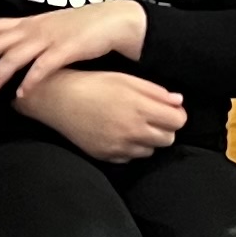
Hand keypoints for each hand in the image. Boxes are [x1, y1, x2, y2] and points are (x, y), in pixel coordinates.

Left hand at [0, 1, 146, 96]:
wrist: (113, 20)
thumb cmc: (80, 27)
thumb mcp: (49, 27)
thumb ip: (29, 37)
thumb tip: (10, 52)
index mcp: (29, 23)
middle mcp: (34, 29)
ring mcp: (49, 39)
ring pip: (14, 58)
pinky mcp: (67, 50)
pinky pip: (43, 67)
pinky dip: (30, 80)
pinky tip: (21, 94)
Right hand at [24, 65, 188, 162]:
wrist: (57, 100)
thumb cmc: (92, 84)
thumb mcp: (126, 79)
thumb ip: (156, 92)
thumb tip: (178, 102)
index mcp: (139, 108)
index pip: (178, 121)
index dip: (176, 114)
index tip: (167, 108)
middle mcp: (132, 131)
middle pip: (168, 138)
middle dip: (164, 128)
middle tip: (150, 116)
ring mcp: (118, 146)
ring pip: (150, 150)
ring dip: (147, 139)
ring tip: (131, 125)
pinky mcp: (106, 156)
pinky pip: (130, 157)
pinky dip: (129, 148)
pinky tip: (117, 133)